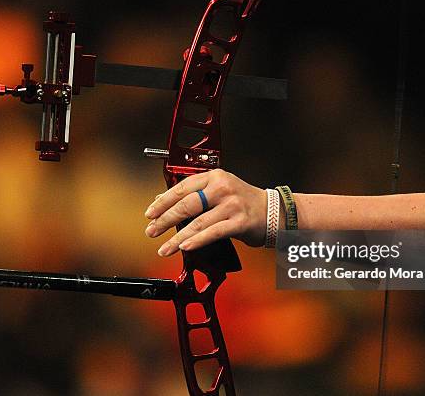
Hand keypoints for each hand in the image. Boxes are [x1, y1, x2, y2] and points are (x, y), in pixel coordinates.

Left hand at [144, 169, 267, 255]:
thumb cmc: (243, 202)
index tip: (150, 213)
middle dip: (165, 220)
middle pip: (186, 204)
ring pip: (197, 222)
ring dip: (176, 237)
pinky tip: (184, 247)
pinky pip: (213, 233)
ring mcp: (232, 205)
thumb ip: (194, 194)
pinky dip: (196, 241)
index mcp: (215, 177)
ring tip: (164, 248)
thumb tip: (163, 200)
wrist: (274, 212)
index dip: (163, 202)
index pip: (182, 188)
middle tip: (152, 231)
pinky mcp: (239, 222)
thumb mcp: (218, 191)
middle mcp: (222, 188)